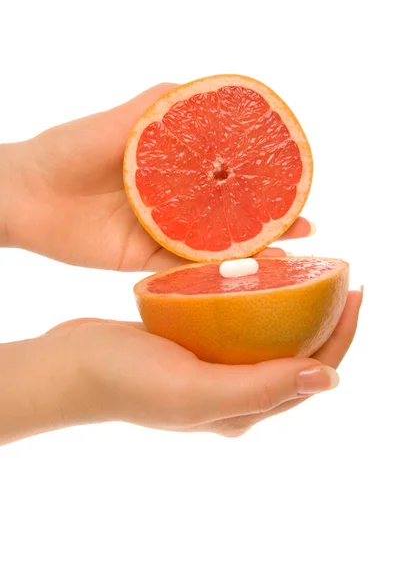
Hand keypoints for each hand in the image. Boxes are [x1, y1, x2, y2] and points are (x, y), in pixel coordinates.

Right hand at [0, 288, 360, 444]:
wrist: (72, 365)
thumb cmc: (127, 382)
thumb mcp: (196, 392)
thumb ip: (261, 389)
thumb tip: (330, 380)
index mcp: (244, 409)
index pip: (312, 374)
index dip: (341, 335)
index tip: (356, 291)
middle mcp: (235, 391)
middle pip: (297, 352)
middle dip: (326, 316)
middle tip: (341, 271)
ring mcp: (214, 366)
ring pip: (269, 333)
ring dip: (293, 302)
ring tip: (309, 266)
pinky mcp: (195, 343)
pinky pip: (238, 319)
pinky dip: (256, 296)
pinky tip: (259, 270)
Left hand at [1, 84, 313, 270]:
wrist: (24, 198)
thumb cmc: (63, 151)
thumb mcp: (112, 123)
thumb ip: (153, 108)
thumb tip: (198, 88)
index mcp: (169, 164)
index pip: (225, 170)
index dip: (260, 174)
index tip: (294, 178)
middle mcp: (172, 199)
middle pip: (229, 211)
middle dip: (268, 218)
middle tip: (306, 227)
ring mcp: (160, 230)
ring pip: (213, 244)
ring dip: (250, 251)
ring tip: (288, 257)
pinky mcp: (143, 259)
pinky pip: (182, 269)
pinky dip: (211, 274)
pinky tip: (241, 277)